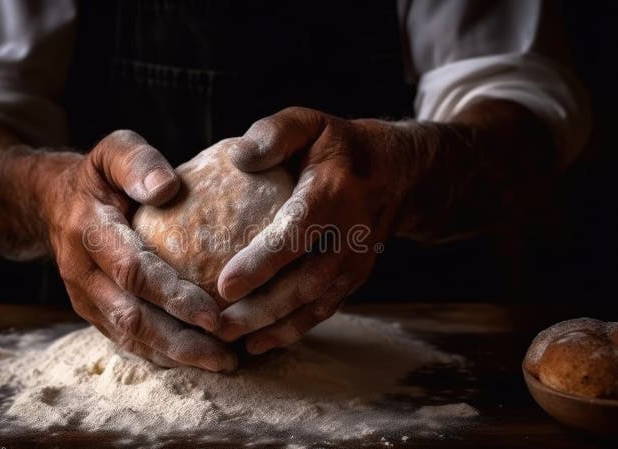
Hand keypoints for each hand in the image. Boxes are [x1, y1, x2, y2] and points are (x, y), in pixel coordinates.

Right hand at [41, 130, 236, 370]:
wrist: (50, 202)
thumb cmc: (96, 176)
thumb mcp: (111, 151)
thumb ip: (136, 161)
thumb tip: (167, 186)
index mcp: (88, 229)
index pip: (132, 271)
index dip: (172, 295)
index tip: (213, 314)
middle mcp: (81, 271)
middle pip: (132, 317)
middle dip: (180, 340)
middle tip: (227, 355)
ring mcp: (83, 297)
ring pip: (129, 337)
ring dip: (176, 355)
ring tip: (223, 363)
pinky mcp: (91, 312)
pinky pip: (126, 341)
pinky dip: (161, 354)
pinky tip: (197, 360)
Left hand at [214, 107, 403, 353]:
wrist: (400, 172)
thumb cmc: (339, 145)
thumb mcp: (310, 122)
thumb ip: (275, 133)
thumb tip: (237, 157)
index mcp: (334, 193)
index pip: (296, 233)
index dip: (262, 262)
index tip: (224, 285)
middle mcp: (349, 234)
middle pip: (305, 282)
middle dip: (261, 309)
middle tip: (217, 325)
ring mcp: (356, 261)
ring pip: (314, 304)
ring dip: (273, 327)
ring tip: (230, 342)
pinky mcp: (355, 278)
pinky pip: (324, 310)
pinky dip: (292, 330)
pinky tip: (258, 343)